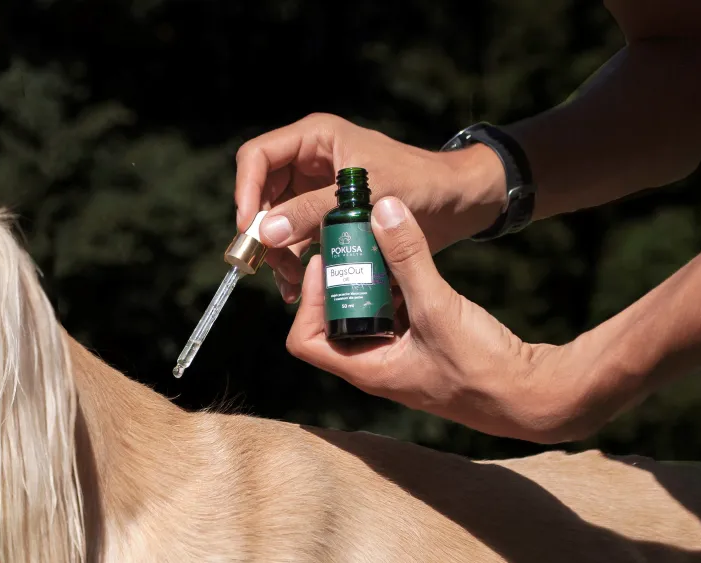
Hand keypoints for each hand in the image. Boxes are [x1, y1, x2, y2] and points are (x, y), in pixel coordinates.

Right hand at [235, 114, 506, 302]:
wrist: (455, 203)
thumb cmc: (419, 184)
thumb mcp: (362, 197)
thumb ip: (311, 213)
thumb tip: (266, 233)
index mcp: (315, 139)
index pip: (257, 157)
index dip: (245, 191)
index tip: (250, 229)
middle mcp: (309, 161)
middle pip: (260, 193)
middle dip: (261, 230)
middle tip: (265, 264)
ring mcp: (314, 190)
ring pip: (274, 221)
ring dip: (276, 253)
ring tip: (291, 282)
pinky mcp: (323, 216)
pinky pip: (294, 239)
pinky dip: (292, 262)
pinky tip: (298, 286)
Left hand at [283, 197, 598, 442]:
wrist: (529, 394)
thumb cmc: (481, 367)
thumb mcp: (438, 306)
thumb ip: (408, 258)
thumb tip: (382, 210)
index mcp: (365, 369)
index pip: (305, 341)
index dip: (308, 302)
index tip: (326, 264)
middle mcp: (373, 366)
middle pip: (331, 322)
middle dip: (337, 282)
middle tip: (350, 244)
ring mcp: (396, 357)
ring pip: (364, 315)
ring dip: (366, 282)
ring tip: (375, 245)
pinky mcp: (419, 346)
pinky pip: (392, 314)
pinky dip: (393, 288)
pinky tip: (407, 262)